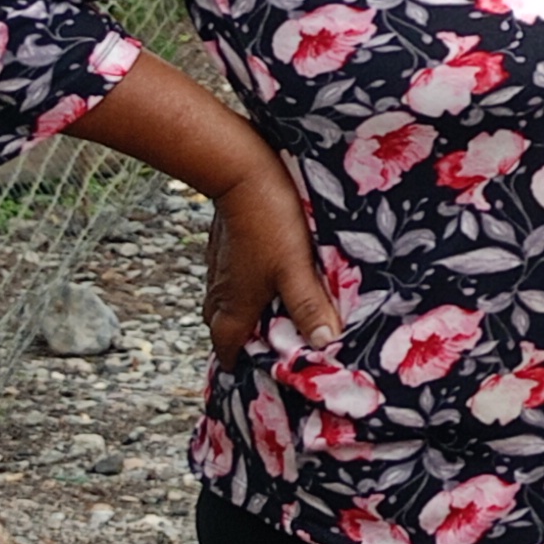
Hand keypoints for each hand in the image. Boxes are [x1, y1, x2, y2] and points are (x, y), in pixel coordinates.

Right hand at [204, 159, 338, 363]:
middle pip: (222, 327)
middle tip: (265, 347)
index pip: (226, 347)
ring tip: (267, 315)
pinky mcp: (221, 245)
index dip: (237, 364)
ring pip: (224, 301)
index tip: (251, 374)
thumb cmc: (270, 221)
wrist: (239, 169)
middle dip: (239, 341)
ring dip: (241, 313)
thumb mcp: (295, 267)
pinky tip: (263, 278)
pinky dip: (242, 287)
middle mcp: (220, 290)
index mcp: (235, 304)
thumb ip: (309, 306)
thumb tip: (326, 343)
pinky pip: (228, 278)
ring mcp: (217, 267)